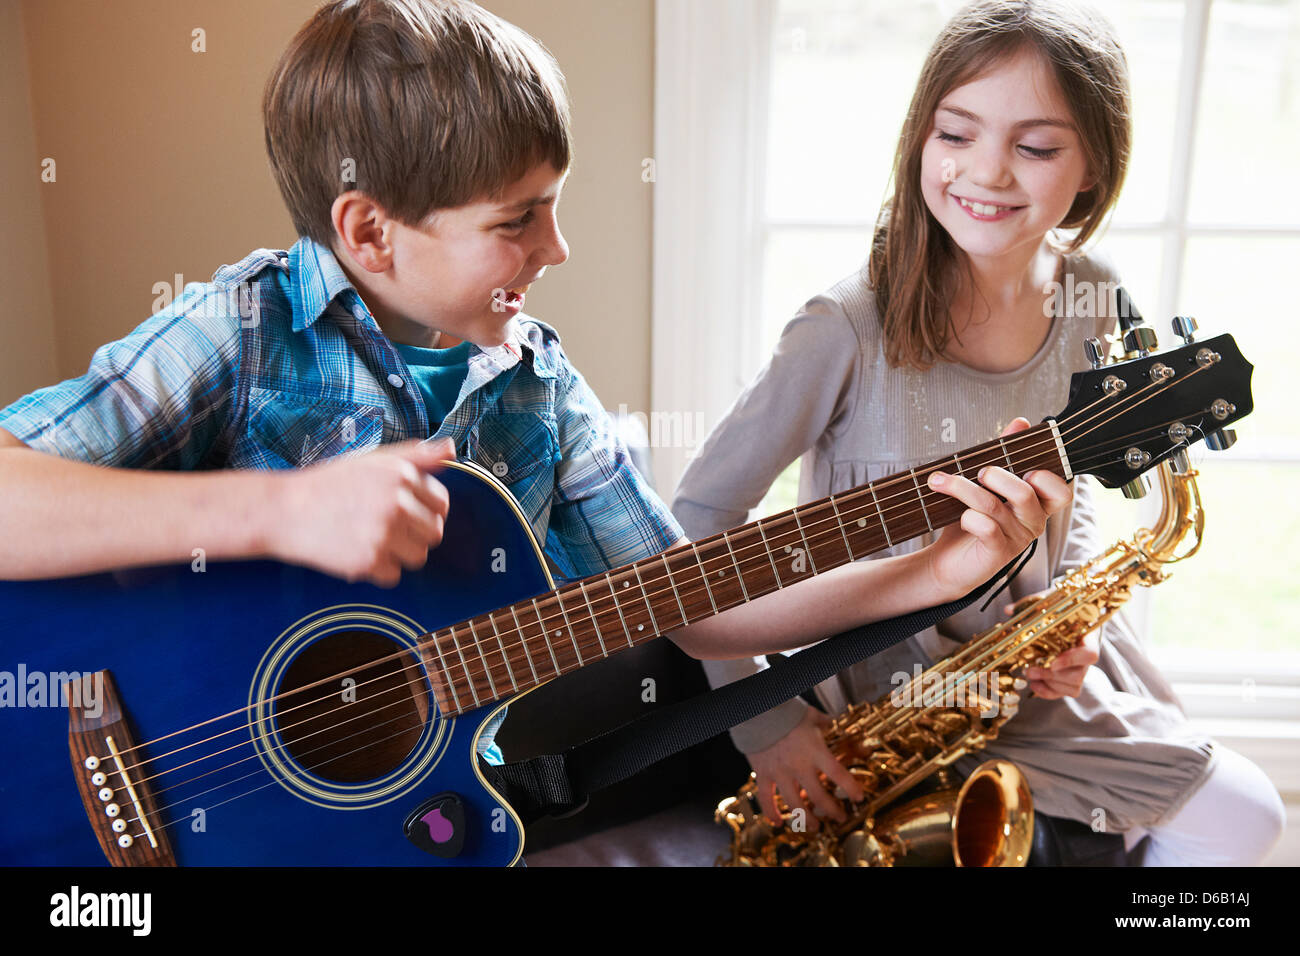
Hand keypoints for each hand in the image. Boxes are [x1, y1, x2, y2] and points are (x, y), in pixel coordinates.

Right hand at [270, 438, 453, 586]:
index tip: (406, 509)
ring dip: (400, 552)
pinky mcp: (368, 562)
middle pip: (434, 533)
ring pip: (418, 557)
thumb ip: (416, 455)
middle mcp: (396, 504)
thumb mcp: (374, 459)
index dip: (425, 508)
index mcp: (400, 476)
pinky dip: (379, 569)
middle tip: (386, 525)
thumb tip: (452, 449)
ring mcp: (383, 535)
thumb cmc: (329, 484)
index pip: (442, 503)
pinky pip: (394, 575)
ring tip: (372, 537)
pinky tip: (358, 550)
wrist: (284, 510)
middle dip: (415, 532)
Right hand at [746, 707, 863, 829]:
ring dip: (806, 819)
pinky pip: (766, 799)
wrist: (755, 709)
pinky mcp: (763, 774)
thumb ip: (822, 722)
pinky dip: (772, 813)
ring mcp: (780, 772)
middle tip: (840, 817)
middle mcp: (799, 766)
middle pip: (819, 797)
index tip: (859, 798)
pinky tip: (778, 823)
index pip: (838, 774)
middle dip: (832, 811)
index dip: (851, 788)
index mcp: (815, 751)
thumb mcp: (810, 714)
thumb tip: (831, 722)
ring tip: (814, 827)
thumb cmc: (785, 710)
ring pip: (795, 805)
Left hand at [921, 418, 1071, 599]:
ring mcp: (1016, 540)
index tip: (1026, 468)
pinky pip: (986, 528)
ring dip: (964, 489)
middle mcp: (1032, 522)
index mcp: (1036, 504)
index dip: (1049, 478)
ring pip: (996, 506)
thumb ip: (1005, 454)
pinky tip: (960, 517)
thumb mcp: (986, 484)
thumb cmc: (970, 519)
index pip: (1061, 491)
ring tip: (940, 481)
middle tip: (979, 471)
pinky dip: (968, 517)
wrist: (947, 561)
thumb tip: (1021, 422)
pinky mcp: (997, 554)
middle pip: (1026, 493)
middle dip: (998, 475)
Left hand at [1003, 592, 1101, 698]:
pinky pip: (1066, 693)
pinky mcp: (1072, 679)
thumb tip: (1008, 609)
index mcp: (1087, 636)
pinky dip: (1049, 692)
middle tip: (1029, 669)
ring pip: (1074, 686)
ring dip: (1050, 684)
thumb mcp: (1051, 602)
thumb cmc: (1063, 610)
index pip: (1090, 654)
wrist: (1070, 617)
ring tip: (1029, 674)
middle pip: (1079, 674)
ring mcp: (1081, 669)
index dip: (1072, 661)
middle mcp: (1086, 656)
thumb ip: (1032, 603)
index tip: (1052, 663)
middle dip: (1052, 676)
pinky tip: (1034, 684)